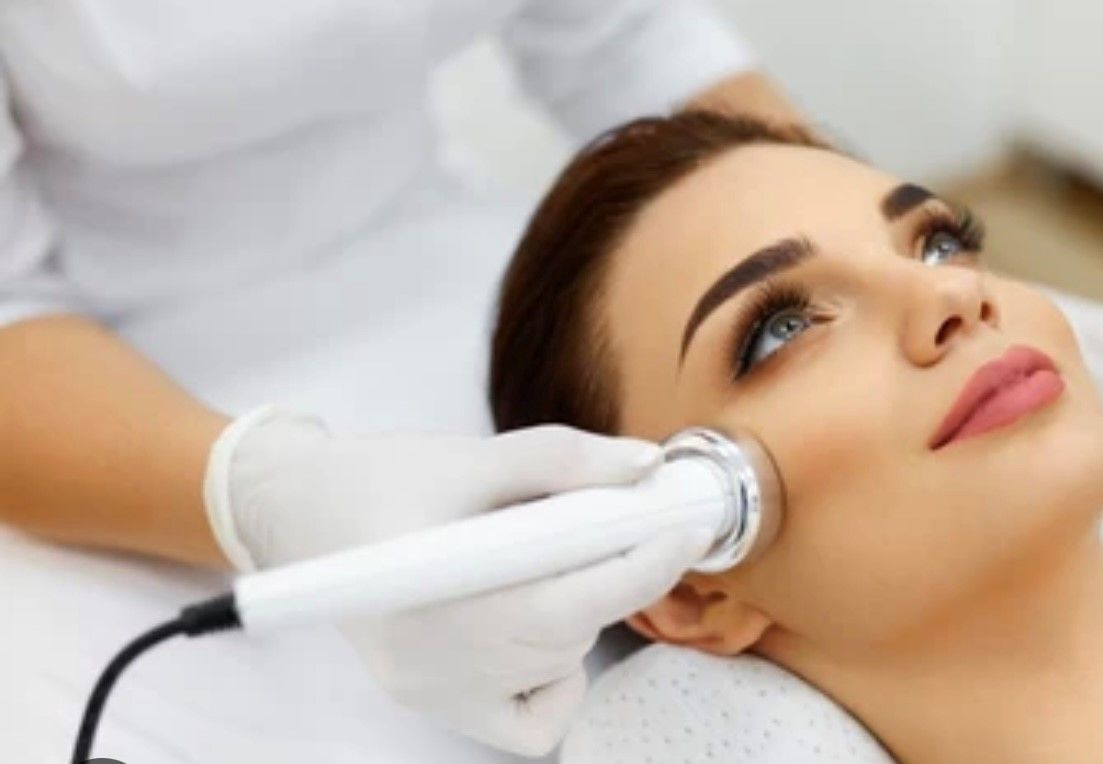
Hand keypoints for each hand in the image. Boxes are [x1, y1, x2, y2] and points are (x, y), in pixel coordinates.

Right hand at [204, 408, 709, 753]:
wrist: (299, 516)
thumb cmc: (381, 479)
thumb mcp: (467, 454)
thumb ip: (559, 458)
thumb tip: (645, 468)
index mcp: (421, 581)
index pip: (559, 594)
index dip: (634, 562)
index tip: (682, 526)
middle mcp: (422, 655)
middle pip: (566, 627)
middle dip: (615, 570)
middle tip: (625, 523)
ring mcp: (429, 692)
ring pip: (558, 661)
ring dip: (583, 608)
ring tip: (546, 557)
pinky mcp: (435, 708)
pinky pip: (533, 721)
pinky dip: (557, 675)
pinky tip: (534, 627)